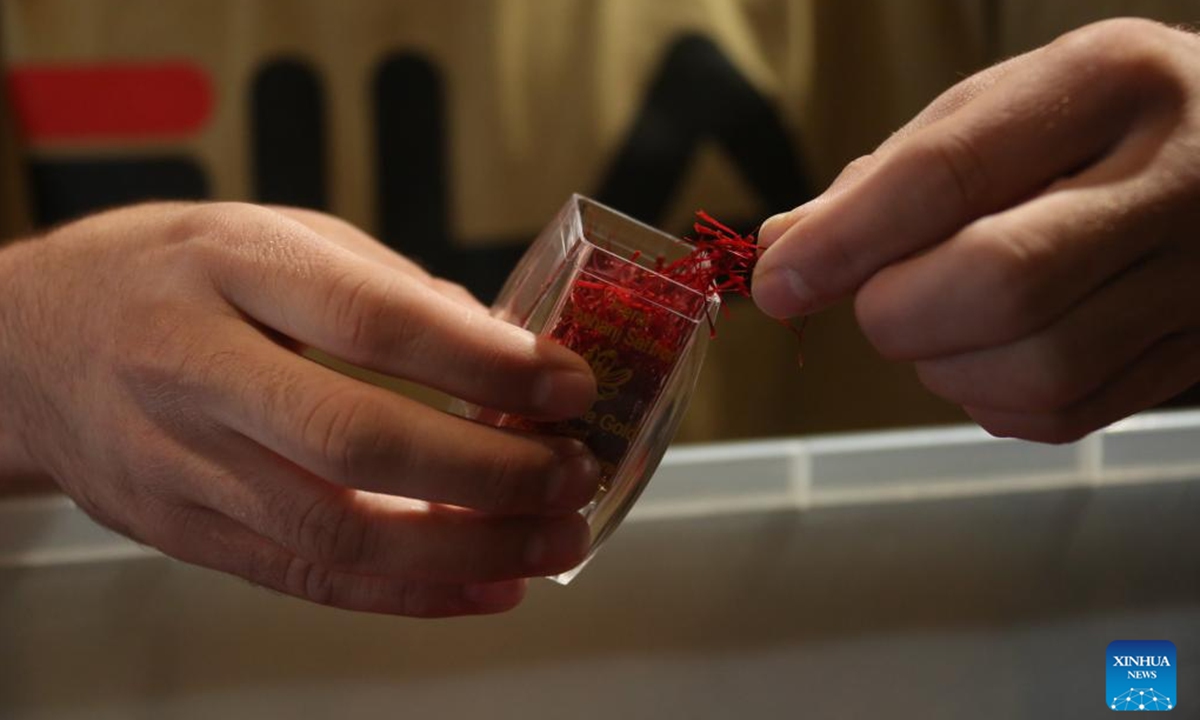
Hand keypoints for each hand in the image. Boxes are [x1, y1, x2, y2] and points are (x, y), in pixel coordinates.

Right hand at [0, 202, 599, 614]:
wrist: (24, 346)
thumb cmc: (162, 274)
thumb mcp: (271, 234)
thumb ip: (387, 287)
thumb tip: (504, 346)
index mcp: (227, 270)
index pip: (371, 321)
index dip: (482, 362)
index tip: (567, 384)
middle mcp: (195, 370)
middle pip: (357, 442)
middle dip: (488, 471)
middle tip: (571, 475)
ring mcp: (182, 465)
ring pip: (338, 533)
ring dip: (466, 548)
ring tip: (552, 541)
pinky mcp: (185, 532)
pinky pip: (307, 578)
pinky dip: (408, 592)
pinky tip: (484, 584)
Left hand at [753, 18, 1199, 442]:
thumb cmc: (1096, 124)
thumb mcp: (999, 109)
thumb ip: (890, 178)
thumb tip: (785, 248)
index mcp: (1108, 84)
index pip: (950, 175)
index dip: (846, 242)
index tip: (778, 282)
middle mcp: (1172, 180)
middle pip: (999, 285)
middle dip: (897, 311)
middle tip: (875, 302)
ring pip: (1036, 369)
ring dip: (943, 366)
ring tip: (940, 322)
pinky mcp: (1197, 354)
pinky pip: (1064, 416)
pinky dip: (991, 401)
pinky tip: (989, 356)